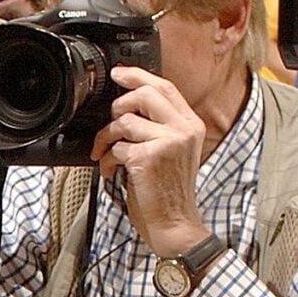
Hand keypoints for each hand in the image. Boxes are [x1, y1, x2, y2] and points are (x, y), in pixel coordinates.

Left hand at [90, 67, 209, 256]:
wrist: (174, 223)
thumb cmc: (167, 191)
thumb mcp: (171, 152)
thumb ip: (158, 126)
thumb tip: (127, 107)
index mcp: (190, 125)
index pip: (164, 87)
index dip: (137, 76)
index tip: (118, 73)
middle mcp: (184, 129)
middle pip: (144, 94)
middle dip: (118, 106)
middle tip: (112, 125)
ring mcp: (169, 141)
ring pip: (124, 121)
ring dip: (107, 138)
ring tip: (108, 155)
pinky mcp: (150, 156)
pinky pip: (117, 146)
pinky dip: (108, 160)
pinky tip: (113, 171)